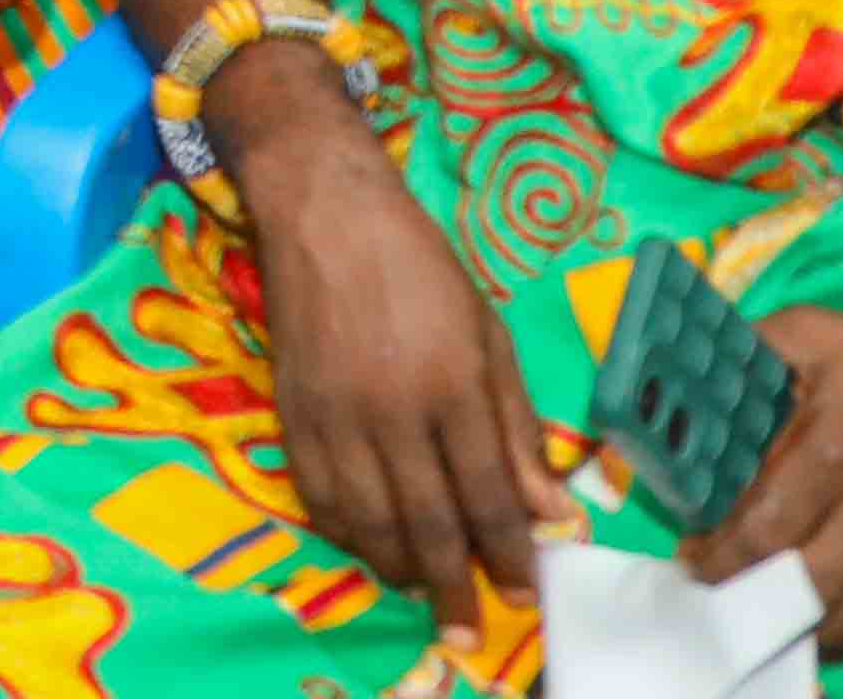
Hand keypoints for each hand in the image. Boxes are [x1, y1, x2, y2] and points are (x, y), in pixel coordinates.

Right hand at [227, 104, 558, 619]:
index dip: (510, 555)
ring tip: (423, 592)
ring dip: (399, 568)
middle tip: (470, 631)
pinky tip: (368, 545)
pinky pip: (316, 494)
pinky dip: (344, 532)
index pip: (487, 495)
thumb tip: (551, 509)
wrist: (324, 211)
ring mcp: (333, 413)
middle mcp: (391, 410)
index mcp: (451, 385)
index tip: (527, 596)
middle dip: (454, 587)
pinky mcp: (291, 411)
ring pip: (368, 520)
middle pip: (427, 523)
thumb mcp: (491, 335)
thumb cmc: (422, 265)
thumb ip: (518, 427)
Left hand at [687, 312, 842, 654]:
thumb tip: (703, 357)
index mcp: (833, 457)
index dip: (718, 552)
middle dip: (741, 593)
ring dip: (785, 623)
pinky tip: (810, 617)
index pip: (760, 531)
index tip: (691, 548)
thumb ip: (760, 345)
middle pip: (791, 589)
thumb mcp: (829, 336)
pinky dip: (836, 634)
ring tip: (754, 602)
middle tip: (713, 579)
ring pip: (834, 624)